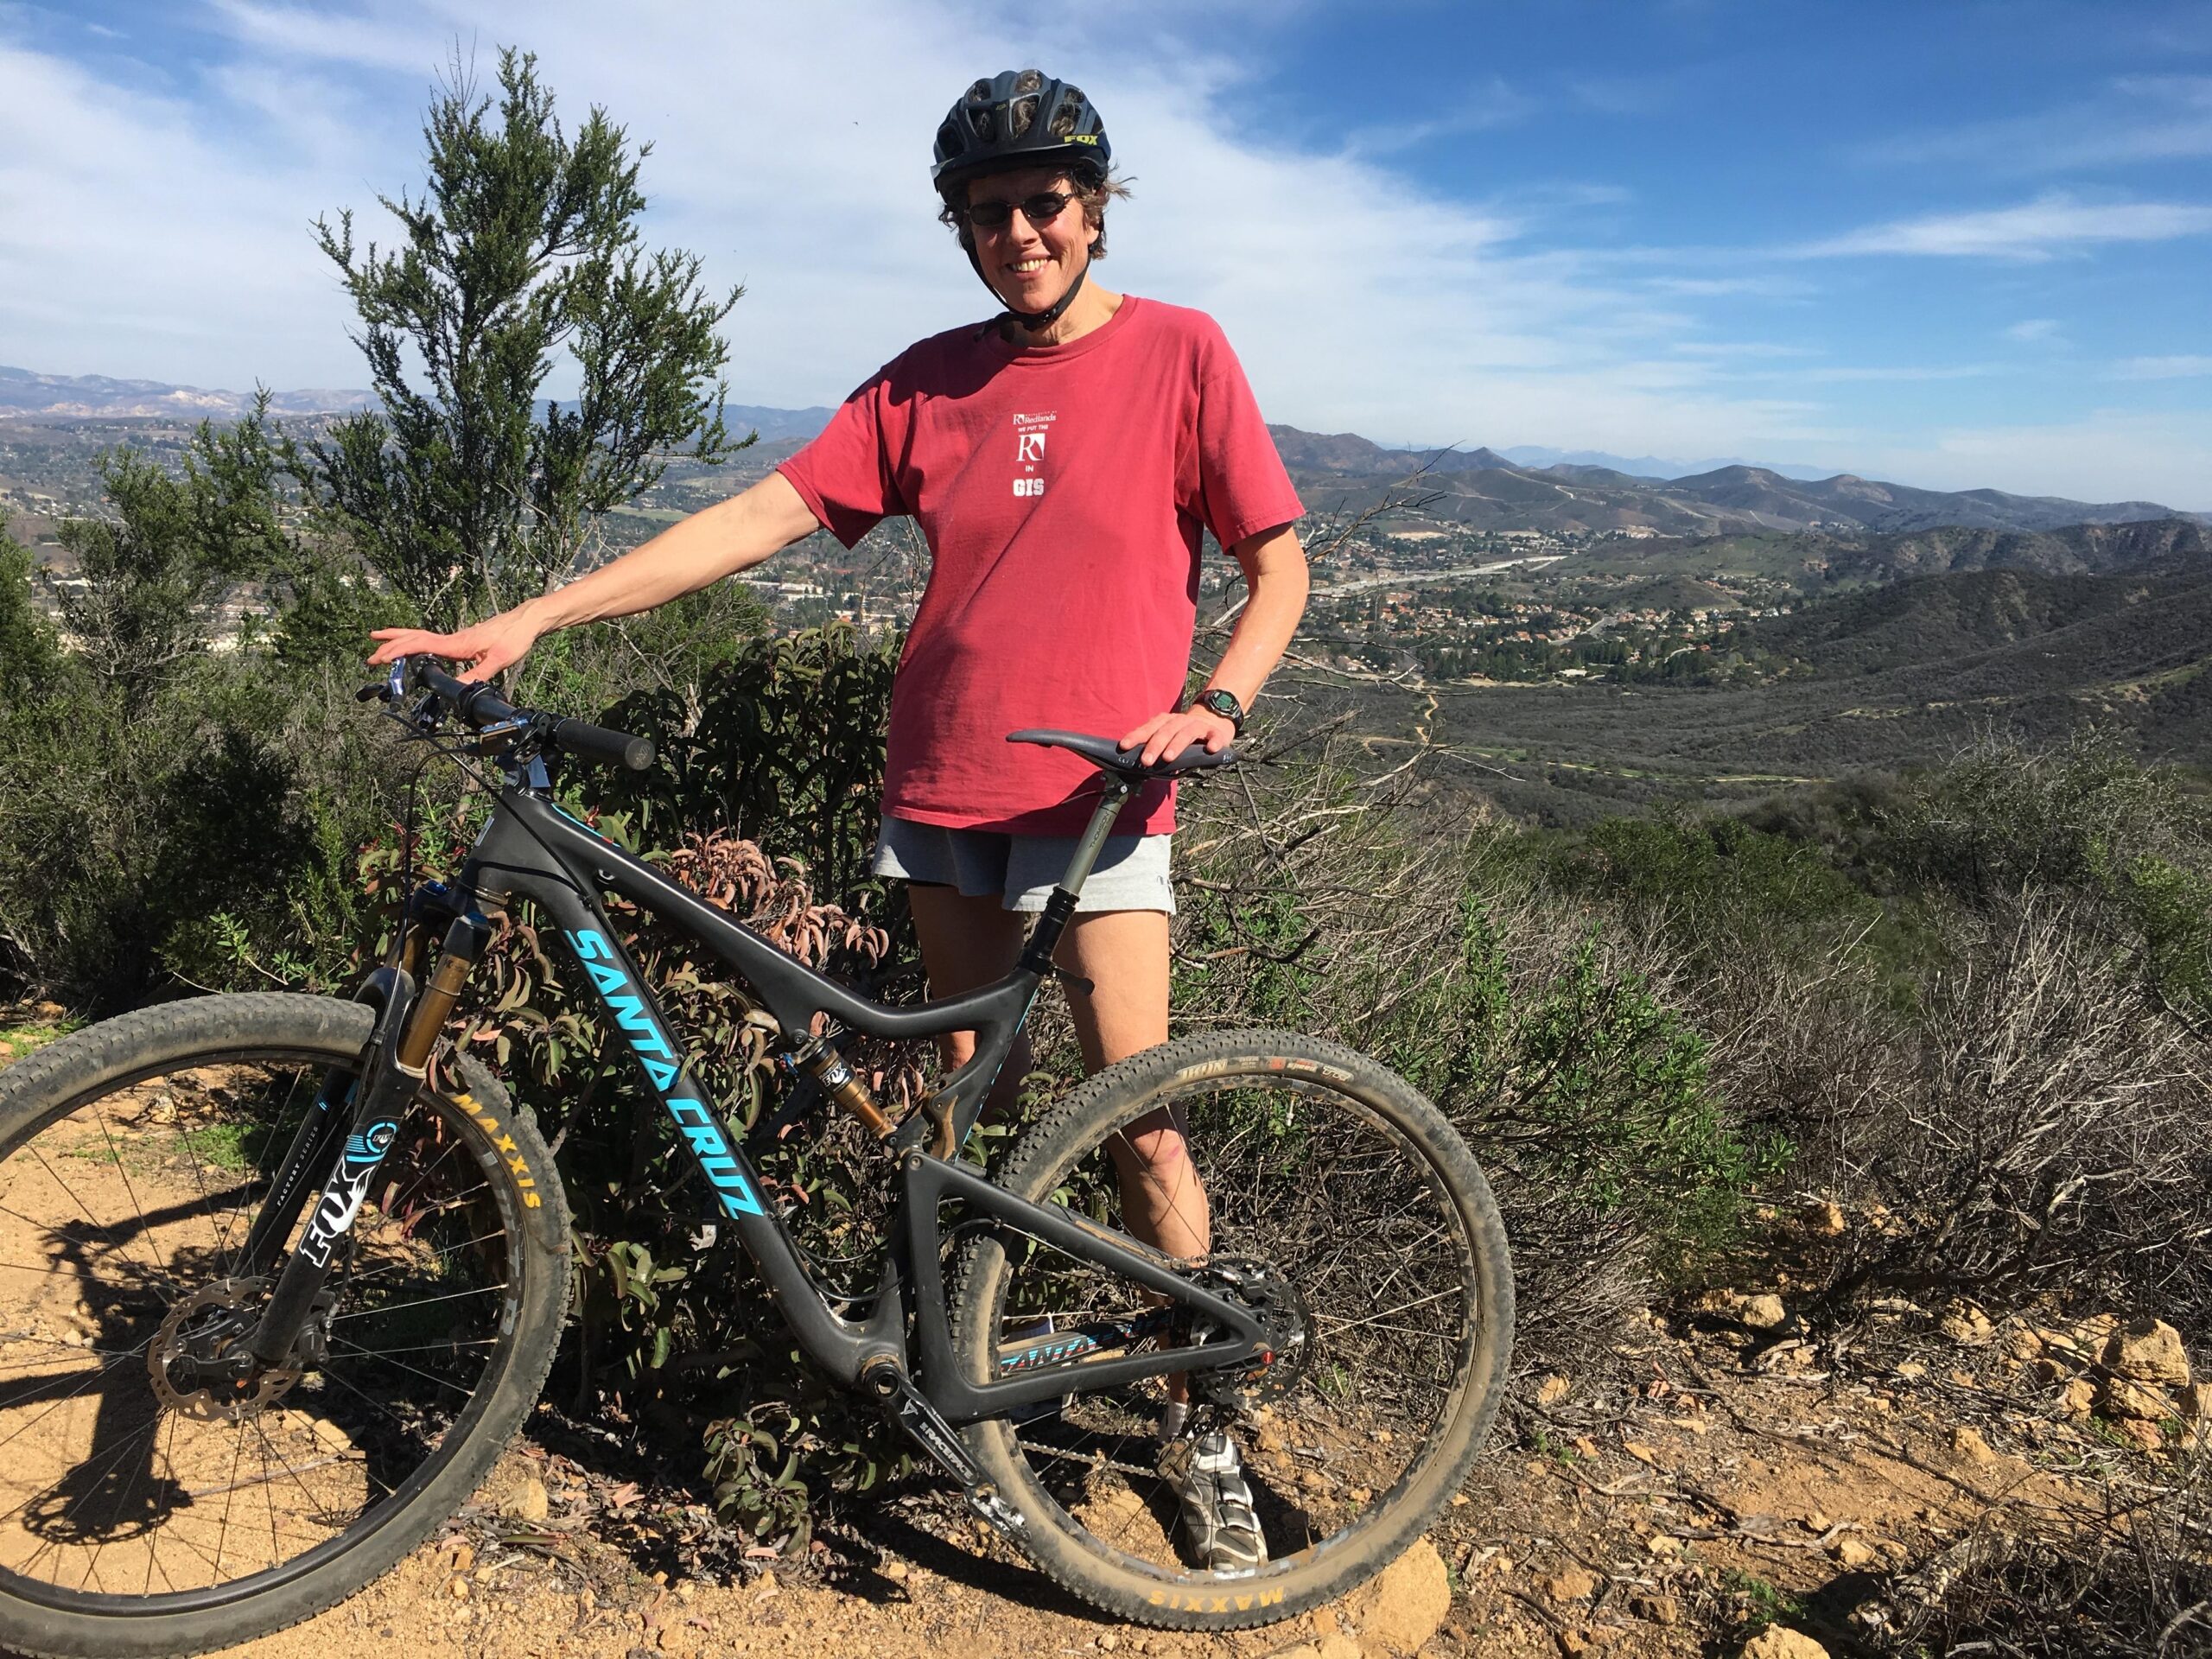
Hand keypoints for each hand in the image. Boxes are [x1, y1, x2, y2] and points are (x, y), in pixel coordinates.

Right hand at [367, 609, 544, 682]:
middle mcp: (453, 639)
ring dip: (400, 640)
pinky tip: (415, 648)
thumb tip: (459, 689)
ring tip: (381, 641)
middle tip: (370, 654)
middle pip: (415, 638)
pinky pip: (433, 640)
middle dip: (391, 645)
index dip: (398, 651)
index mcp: (457, 643)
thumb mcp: (499, 659)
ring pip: (422, 637)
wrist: (527, 622)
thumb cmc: (515, 637)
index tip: (379, 657)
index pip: (420, 645)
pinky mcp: (463, 641)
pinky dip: (417, 642)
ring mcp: (457, 639)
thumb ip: (478, 674)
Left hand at [1118, 707, 1236, 766]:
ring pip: (1186, 734)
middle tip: (1145, 761)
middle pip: (1165, 732)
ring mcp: (1198, 726)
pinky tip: (1210, 749)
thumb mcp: (1168, 738)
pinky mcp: (1215, 732)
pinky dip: (1213, 742)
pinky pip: (1214, 736)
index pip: (1149, 728)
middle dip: (1154, 746)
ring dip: (1176, 745)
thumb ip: (1156, 749)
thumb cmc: (1185, 735)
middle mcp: (1180, 721)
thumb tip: (1138, 765)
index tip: (1124, 746)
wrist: (1214, 722)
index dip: (1136, 736)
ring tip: (1168, 758)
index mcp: (1166, 722)